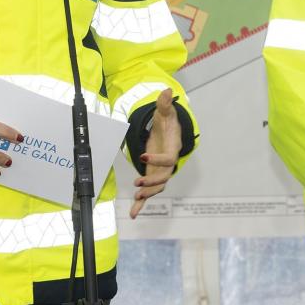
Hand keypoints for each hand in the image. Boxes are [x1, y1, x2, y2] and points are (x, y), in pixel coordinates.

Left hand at [132, 90, 181, 218]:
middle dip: (152, 182)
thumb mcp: (165, 113)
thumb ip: (164, 104)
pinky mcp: (152, 178)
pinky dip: (141, 205)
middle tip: (138, 182)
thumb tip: (166, 90)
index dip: (157, 158)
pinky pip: (148, 195)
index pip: (167, 159)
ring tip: (137, 198)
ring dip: (147, 194)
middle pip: (163, 178)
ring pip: (157, 189)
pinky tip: (133, 214)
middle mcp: (168, 165)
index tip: (143, 154)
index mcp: (172, 150)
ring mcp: (160, 173)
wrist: (170, 135)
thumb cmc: (168, 124)